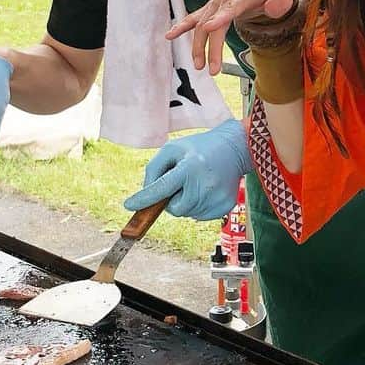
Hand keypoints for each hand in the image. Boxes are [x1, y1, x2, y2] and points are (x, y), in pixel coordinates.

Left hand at [123, 119, 250, 220]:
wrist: (235, 148)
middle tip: (181, 181)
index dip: (144, 199)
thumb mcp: (173, 149)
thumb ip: (154, 169)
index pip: (162, 188)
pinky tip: (205, 190)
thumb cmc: (199, 147)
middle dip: (171, 198)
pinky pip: (198, 216)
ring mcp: (216, 198)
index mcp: (190, 168)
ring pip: (186, 214)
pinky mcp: (224, 207)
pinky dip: (197, 206)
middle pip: (174, 208)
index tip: (129, 205)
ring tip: (197, 182)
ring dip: (185, 202)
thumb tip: (146, 195)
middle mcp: (205, 185)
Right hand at [166, 0, 295, 75]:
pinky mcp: (209, 10)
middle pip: (213, 23)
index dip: (220, 17)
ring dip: (198, 46)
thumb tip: (279, 4)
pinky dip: (181, 27)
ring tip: (198, 65)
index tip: (209, 28)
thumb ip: (280, 3)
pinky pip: (193, 19)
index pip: (232, 7)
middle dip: (211, 47)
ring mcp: (214, 4)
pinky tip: (169, 35)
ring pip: (201, 25)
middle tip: (213, 70)